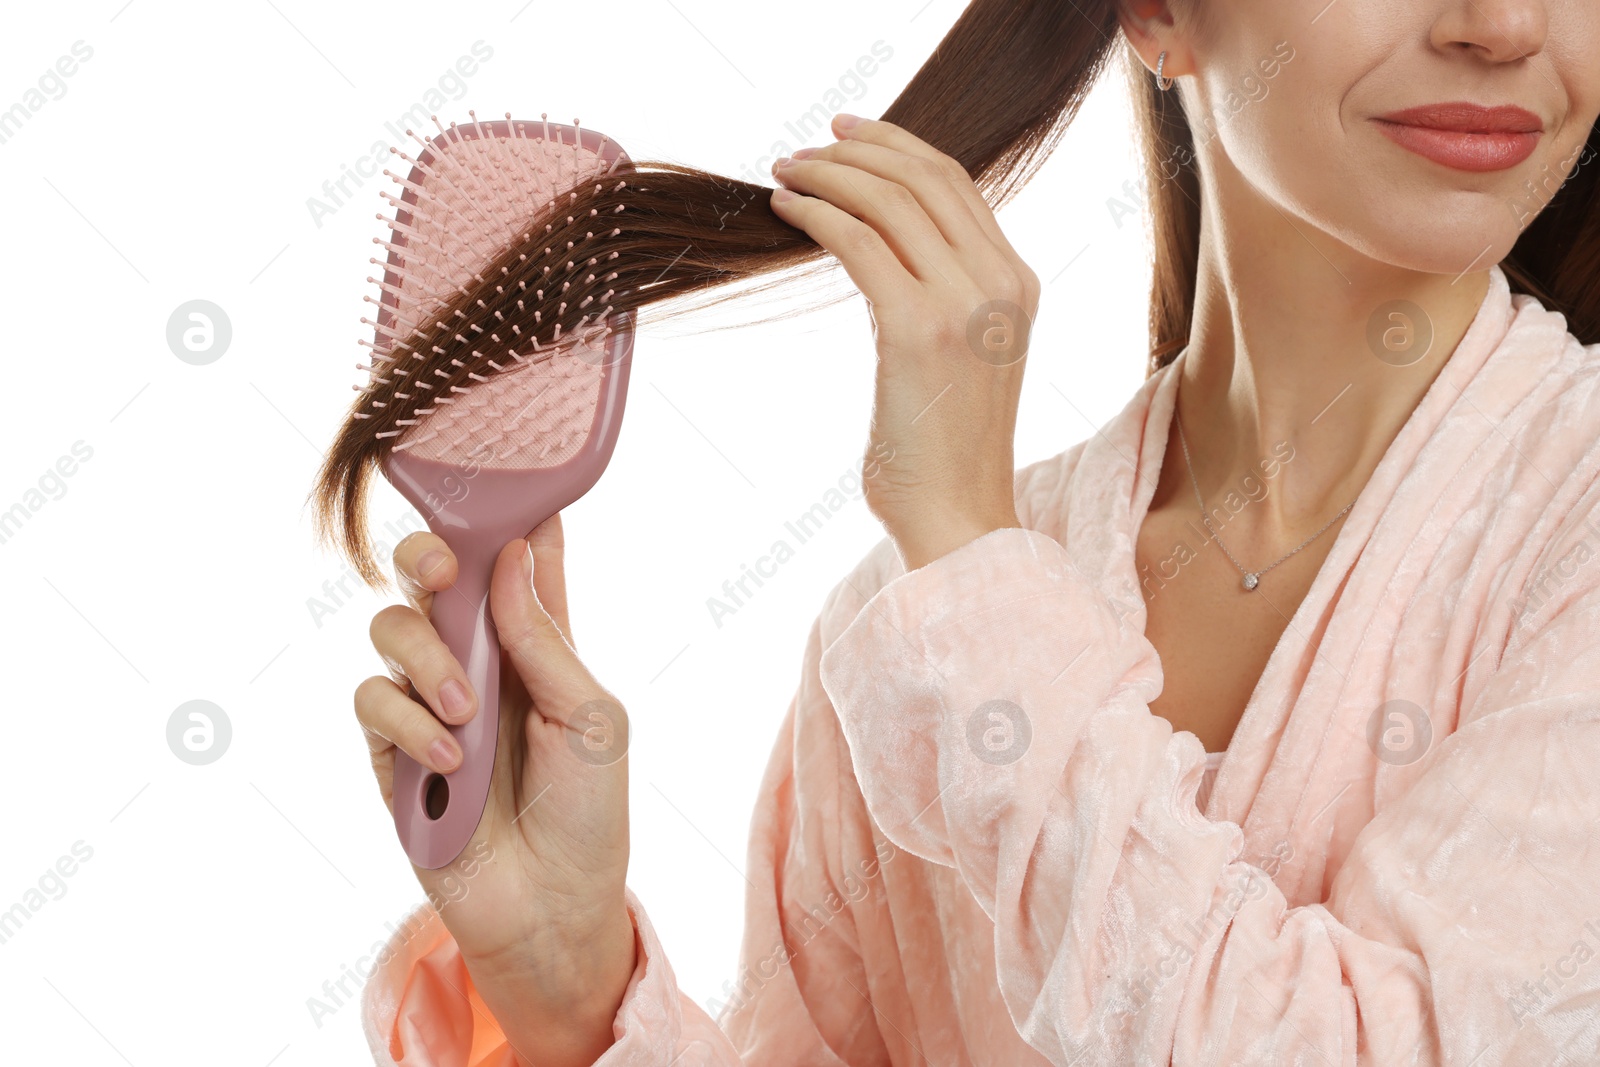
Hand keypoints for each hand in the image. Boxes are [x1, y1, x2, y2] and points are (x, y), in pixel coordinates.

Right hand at [356, 514, 634, 1066]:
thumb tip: (513, 555)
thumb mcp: (589, 717)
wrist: (551, 908)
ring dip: (425, 658)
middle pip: (429, 576)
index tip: (503, 483)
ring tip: (467, 712)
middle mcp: (476, 660)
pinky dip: (409, 721)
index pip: (514, 561)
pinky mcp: (391, 750)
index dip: (506, 518)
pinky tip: (450, 760)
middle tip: (441, 574)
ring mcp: (428, 701)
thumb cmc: (588, 812)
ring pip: (390, 628)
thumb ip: (544, 638)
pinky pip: (371, 700)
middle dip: (426, 557)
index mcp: (535, 644)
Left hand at [769, 113, 1033, 569]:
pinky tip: (785, 212)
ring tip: (785, 175)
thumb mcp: (964, 355)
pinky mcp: (917, 329)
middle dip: (857, 149)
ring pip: (889, 200)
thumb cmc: (945, 450)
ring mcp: (965, 304)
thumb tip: (880, 250)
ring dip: (828, 176)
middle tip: (804, 149)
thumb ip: (944, 296)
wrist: (960, 516)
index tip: (846, 134)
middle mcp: (1002, 283)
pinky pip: (859, 243)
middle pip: (925, 177)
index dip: (897, 146)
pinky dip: (817, 214)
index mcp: (1018, 283)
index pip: (957, 184)